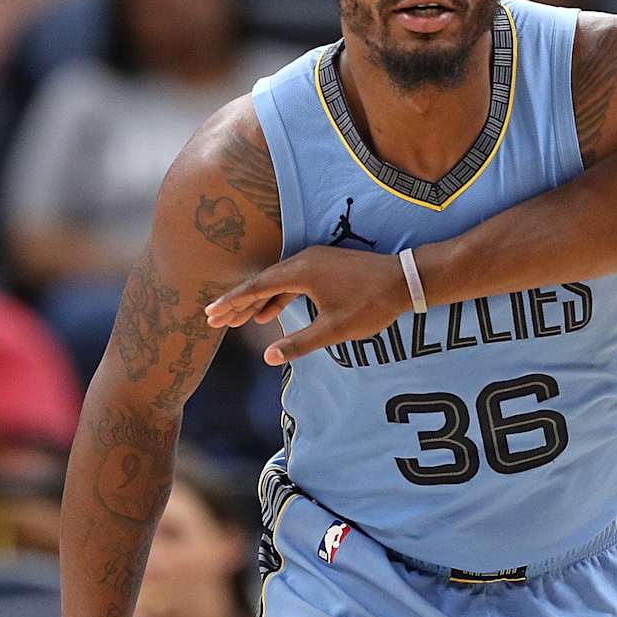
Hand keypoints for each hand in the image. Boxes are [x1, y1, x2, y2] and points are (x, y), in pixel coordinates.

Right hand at [205, 245, 407, 364]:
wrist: (404, 280)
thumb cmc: (371, 305)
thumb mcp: (335, 330)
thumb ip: (300, 343)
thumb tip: (268, 357)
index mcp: (302, 271)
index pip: (257, 287)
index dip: (232, 302)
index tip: (211, 313)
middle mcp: (304, 259)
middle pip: (262, 282)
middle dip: (238, 302)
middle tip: (214, 320)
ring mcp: (316, 259)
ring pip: (277, 281)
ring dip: (258, 300)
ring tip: (239, 322)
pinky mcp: (325, 264)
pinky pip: (292, 280)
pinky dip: (278, 296)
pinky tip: (269, 313)